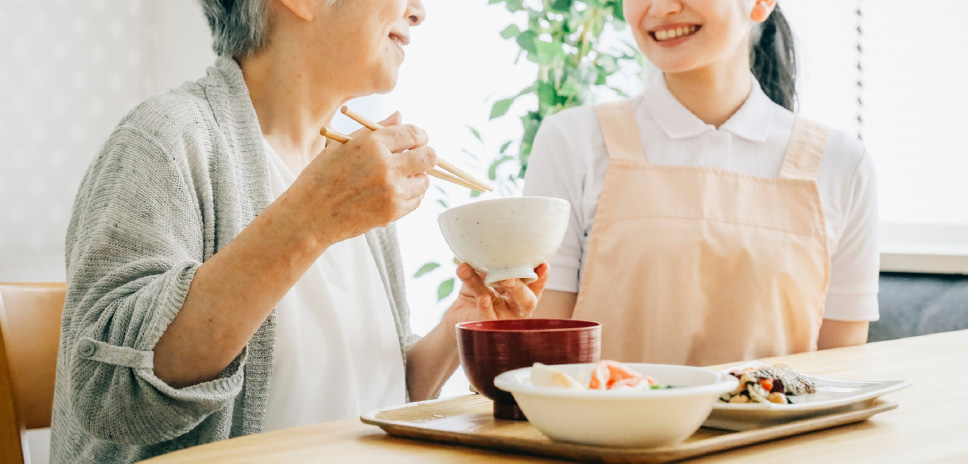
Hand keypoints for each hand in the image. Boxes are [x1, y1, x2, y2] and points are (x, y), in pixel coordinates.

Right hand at [290, 112, 436, 245]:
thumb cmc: (322, 177)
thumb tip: (400, 115)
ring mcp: (391, 191)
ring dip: (417, 177)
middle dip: (426, 155)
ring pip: (424, 181)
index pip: (413, 134)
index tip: (417, 141)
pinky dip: (410, 196)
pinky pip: (416, 200)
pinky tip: (394, 193)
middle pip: (428, 157)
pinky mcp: (392, 212)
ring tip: (399, 178)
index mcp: (372, 143)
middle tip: (417, 158)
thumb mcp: (343, 145)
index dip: (419, 136)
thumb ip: (375, 129)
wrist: (310, 215)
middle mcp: (385, 166)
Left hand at [443, 262, 550, 327]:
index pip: (534, 285)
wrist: (456, 316)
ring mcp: (502, 319)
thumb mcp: (482, 277)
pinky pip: (487, 317)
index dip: (541, 277)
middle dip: (521, 287)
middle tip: (512, 276)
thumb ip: (486, 266)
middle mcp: (515, 307)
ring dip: (499, 291)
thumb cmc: (476, 292)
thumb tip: (484, 249)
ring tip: (496, 278)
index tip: (544, 265)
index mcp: (519, 293)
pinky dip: (485, 308)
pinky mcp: (485, 326)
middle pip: (525, 299)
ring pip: (502, 303)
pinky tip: (483, 299)